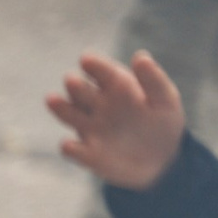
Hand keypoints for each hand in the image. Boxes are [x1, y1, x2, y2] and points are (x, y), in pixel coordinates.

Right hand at [47, 49, 186, 189]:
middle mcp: (98, 105)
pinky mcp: (87, 154)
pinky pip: (74, 150)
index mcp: (117, 87)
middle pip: (82, 92)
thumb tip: (140, 56)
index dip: (94, 65)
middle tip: (71, 81)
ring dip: (60, 108)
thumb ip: (153, 80)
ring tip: (51, 99)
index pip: (102, 72)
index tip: (85, 59)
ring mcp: (90, 129)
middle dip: (76, 86)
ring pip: (69, 115)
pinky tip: (70, 145)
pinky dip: (70, 148)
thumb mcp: (166, 100)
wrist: (161, 160)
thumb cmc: (162, 124)